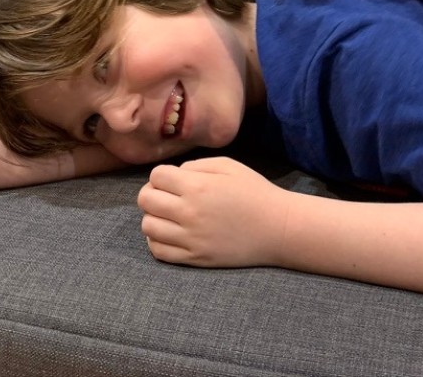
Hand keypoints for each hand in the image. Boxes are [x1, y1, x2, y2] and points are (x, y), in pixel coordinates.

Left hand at [137, 156, 289, 267]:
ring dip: (153, 217)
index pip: (156, 176)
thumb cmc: (255, 192)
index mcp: (198, 186)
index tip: (172, 179)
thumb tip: (174, 174)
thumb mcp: (229, 165)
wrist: (277, 228)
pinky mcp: (195, 258)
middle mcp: (189, 212)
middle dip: (152, 193)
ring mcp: (190, 238)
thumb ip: (197, 165)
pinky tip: (169, 233)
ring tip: (168, 215)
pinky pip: (158, 250)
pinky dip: (156, 240)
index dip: (161, 175)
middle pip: (146, 200)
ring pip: (148, 226)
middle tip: (166, 195)